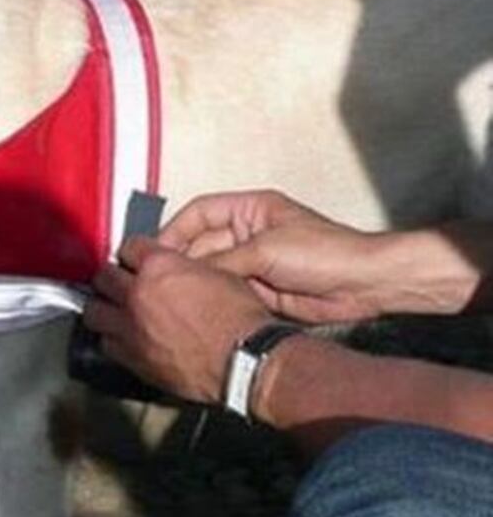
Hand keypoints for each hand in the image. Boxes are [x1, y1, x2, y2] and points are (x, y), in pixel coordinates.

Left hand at [86, 237, 273, 403]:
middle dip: (111, 276)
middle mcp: (138, 294)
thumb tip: (176, 269)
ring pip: (94, 311)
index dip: (133, 252)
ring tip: (111, 308)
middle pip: (104, 277)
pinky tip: (121, 337)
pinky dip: (111, 338)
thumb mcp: (218, 273)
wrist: (244, 360)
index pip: (129, 247)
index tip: (134, 257)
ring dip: (103, 307)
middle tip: (117, 280)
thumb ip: (185, 267)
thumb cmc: (239, 320)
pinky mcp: (133, 358)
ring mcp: (131, 327)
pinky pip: (107, 344)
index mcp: (159, 267)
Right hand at [156, 189, 387, 323]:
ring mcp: (254, 262)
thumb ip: (224, 261)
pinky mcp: (261, 289)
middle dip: (181, 259)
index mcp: (250, 209)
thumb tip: (187, 272)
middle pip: (202, 243)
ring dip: (196, 281)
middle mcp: (248, 233)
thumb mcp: (266, 249)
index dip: (174, 230)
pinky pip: (228, 291)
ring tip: (171, 295)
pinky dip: (213, 298)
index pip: (199, 212)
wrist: (362, 285)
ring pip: (212, 270)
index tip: (154, 251)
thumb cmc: (324, 252)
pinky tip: (197, 307)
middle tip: (155, 278)